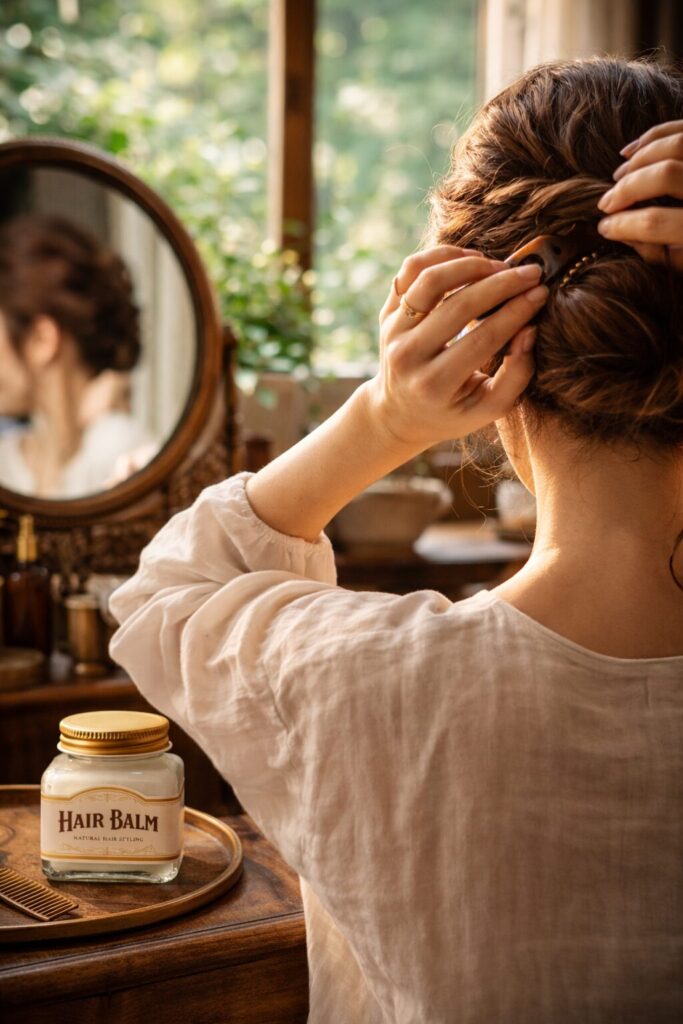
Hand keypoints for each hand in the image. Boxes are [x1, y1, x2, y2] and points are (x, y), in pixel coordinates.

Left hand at [365, 245, 547, 450]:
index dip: (516, 313)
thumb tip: (530, 330)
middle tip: (531, 274)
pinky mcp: (387, 312)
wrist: (398, 414)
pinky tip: (470, 259)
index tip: (541, 294)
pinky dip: (441, 255)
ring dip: (470, 265)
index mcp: (433, 385)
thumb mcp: (487, 409)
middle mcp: (406, 356)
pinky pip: (410, 270)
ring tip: (499, 266)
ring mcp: (392, 331)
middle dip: (500, 285)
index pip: (481, 340)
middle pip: (457, 307)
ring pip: (429, 280)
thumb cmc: (452, 411)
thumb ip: (515, 375)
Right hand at [597, 120, 682, 269]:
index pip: (655, 223)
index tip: (603, 227)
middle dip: (626, 189)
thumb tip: (624, 233)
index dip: (622, 225)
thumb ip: (663, 255)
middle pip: (664, 176)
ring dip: (638, 160)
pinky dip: (654, 136)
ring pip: (674, 145)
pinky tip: (631, 151)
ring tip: (618, 177)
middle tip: (605, 203)